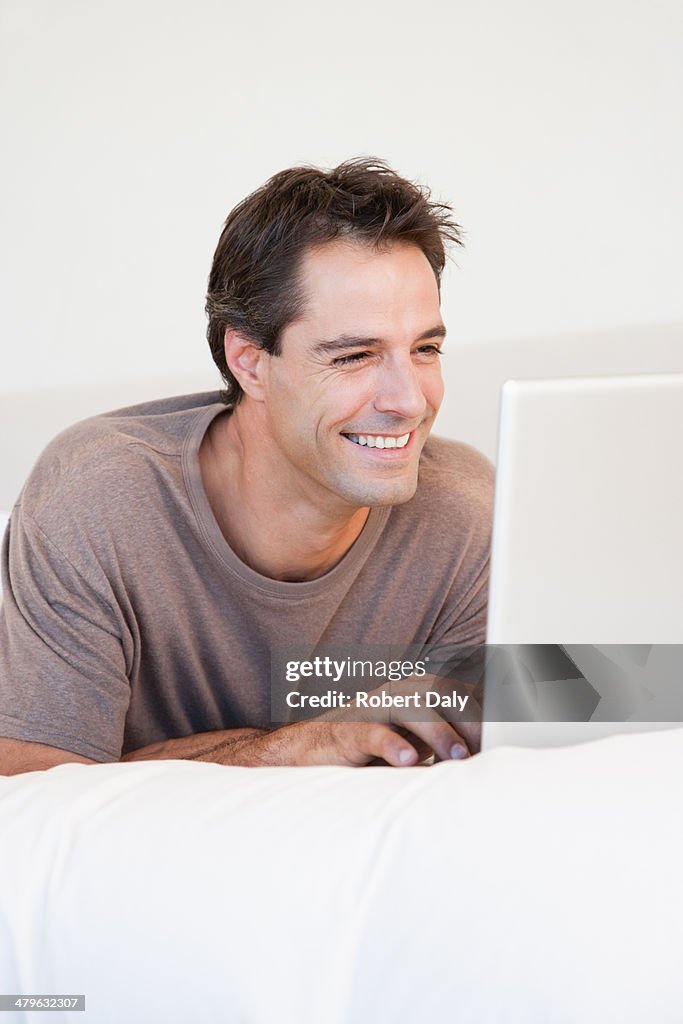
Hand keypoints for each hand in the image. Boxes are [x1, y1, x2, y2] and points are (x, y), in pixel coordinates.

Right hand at [271, 673, 480, 766]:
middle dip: (469, 719)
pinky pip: (373, 732)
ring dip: (439, 732)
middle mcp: (399, 693)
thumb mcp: (420, 742)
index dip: (486, 707)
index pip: (461, 688)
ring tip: (456, 757)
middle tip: (485, 749)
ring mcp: (374, 708)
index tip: (509, 728)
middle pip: (442, 693)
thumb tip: (495, 753)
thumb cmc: (377, 749)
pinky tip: (407, 761)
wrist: (313, 752)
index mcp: (419, 691)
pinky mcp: (349, 730)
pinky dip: (392, 744)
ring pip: (412, 708)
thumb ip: (451, 740)